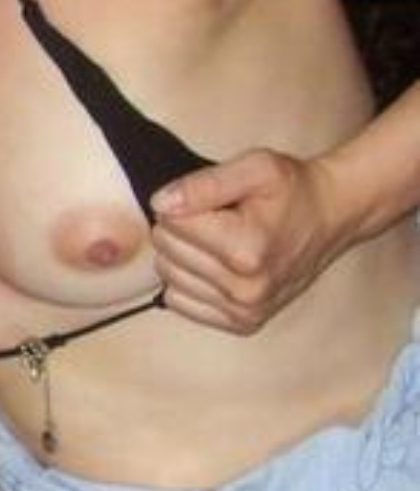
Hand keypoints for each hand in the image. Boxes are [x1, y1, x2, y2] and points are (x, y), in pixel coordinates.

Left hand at [149, 148, 345, 333]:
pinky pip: (178, 301)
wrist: (330, 217)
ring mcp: (244, 310)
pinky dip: (188, 281)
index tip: (214, 202)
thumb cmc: (293, 190)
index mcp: (247, 250)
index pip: (170, 222)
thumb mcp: (255, 168)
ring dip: (185, 254)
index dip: (184, 203)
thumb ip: (204, 184)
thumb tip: (160, 204)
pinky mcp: (242, 323)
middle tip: (219, 219)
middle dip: (182, 228)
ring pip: (168, 275)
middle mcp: (246, 289)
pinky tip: (216, 266)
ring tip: (221, 241)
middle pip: (166, 249)